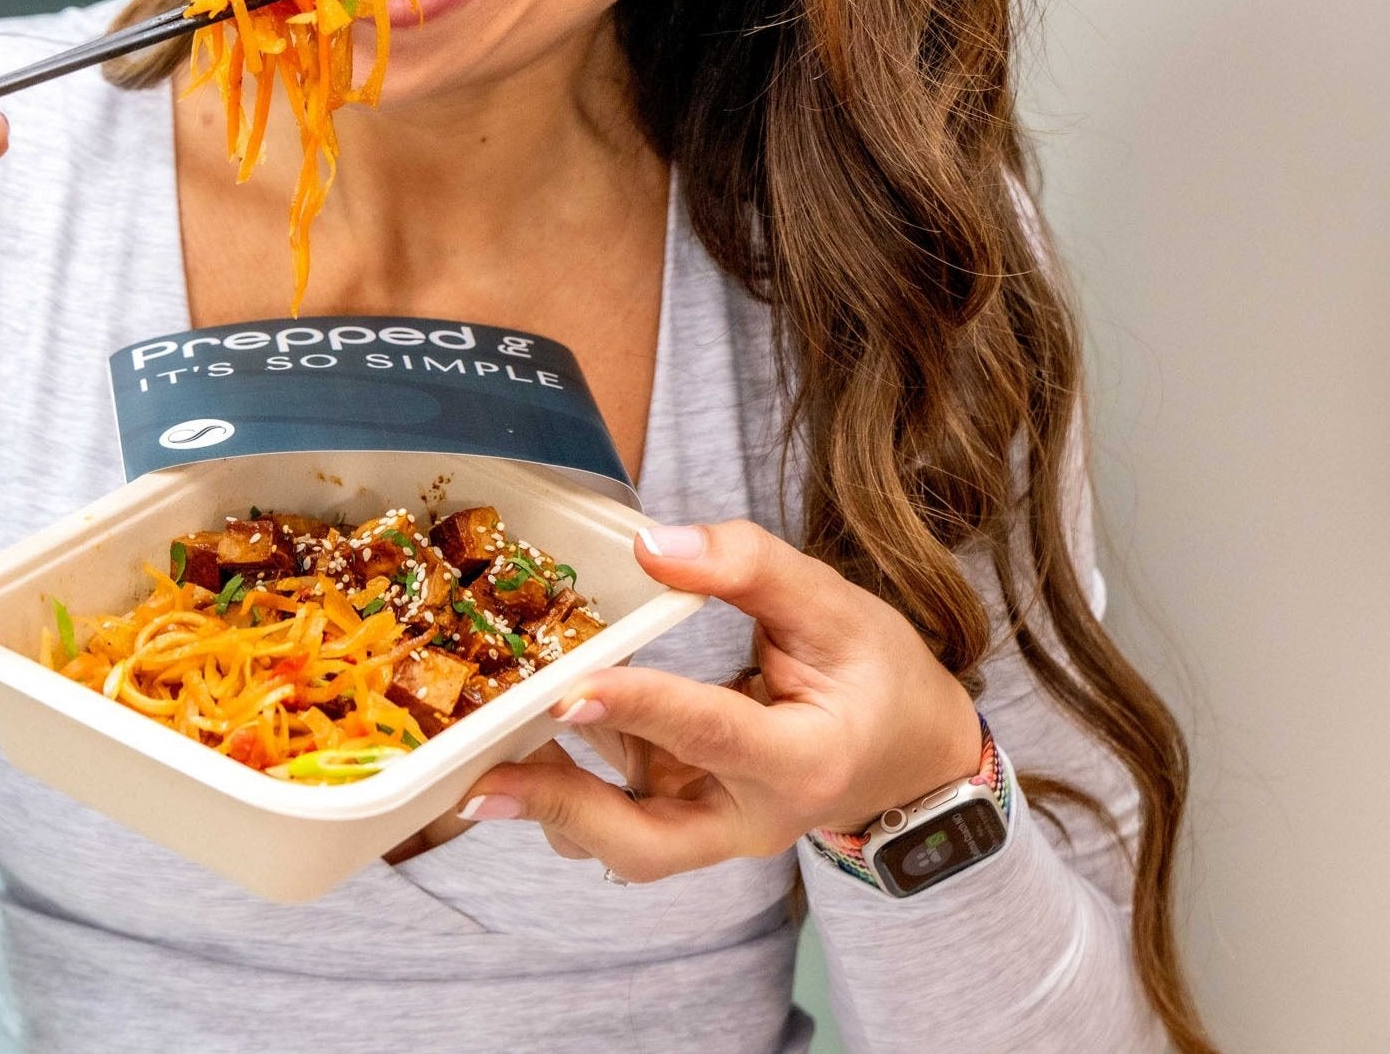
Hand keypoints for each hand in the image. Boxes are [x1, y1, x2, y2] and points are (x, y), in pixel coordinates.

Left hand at [456, 521, 982, 882]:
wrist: (914, 755)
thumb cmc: (878, 673)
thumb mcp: (833, 603)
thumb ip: (748, 566)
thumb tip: (651, 546)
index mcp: (801, 762)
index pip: (710, 734)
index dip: (638, 710)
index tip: (568, 686)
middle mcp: (752, 818)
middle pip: (647, 841)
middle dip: (563, 808)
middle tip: (480, 779)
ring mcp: (717, 831)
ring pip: (624, 844)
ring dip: (551, 806)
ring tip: (475, 767)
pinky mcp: (688, 820)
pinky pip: (619, 815)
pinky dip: (567, 784)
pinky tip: (515, 741)